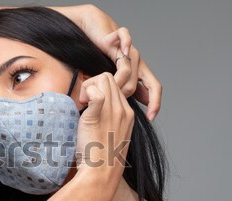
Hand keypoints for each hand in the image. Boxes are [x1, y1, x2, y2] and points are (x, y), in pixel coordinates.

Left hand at [75, 72, 133, 193]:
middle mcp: (123, 110)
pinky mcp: (97, 116)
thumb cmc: (100, 159)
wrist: (100, 174)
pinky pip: (95, 93)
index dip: (99, 89)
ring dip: (88, 86)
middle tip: (83, 102)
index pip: (116, 86)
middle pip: (109, 78)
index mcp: (127, 115)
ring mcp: (112, 112)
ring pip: (103, 79)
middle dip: (93, 83)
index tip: (89, 105)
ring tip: (82, 104)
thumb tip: (92, 110)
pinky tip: (81, 105)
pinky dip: (85, 93)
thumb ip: (106, 120)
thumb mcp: (110, 136)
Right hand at [76, 5, 161, 121]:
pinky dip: (126, 43)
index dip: (155, 103)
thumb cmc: (98, 63)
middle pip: (138, 82)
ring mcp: (129, 50)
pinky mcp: (118, 37)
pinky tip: (123, 51)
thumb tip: (121, 113)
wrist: (92, 37)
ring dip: (118, 79)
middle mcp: (137, 62)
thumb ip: (118, 96)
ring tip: (107, 85)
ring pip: (130, 66)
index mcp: (138, 74)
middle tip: (111, 100)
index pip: (153, 90)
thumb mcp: (110, 86)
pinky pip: (126, 37)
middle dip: (125, 94)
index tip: (150, 118)